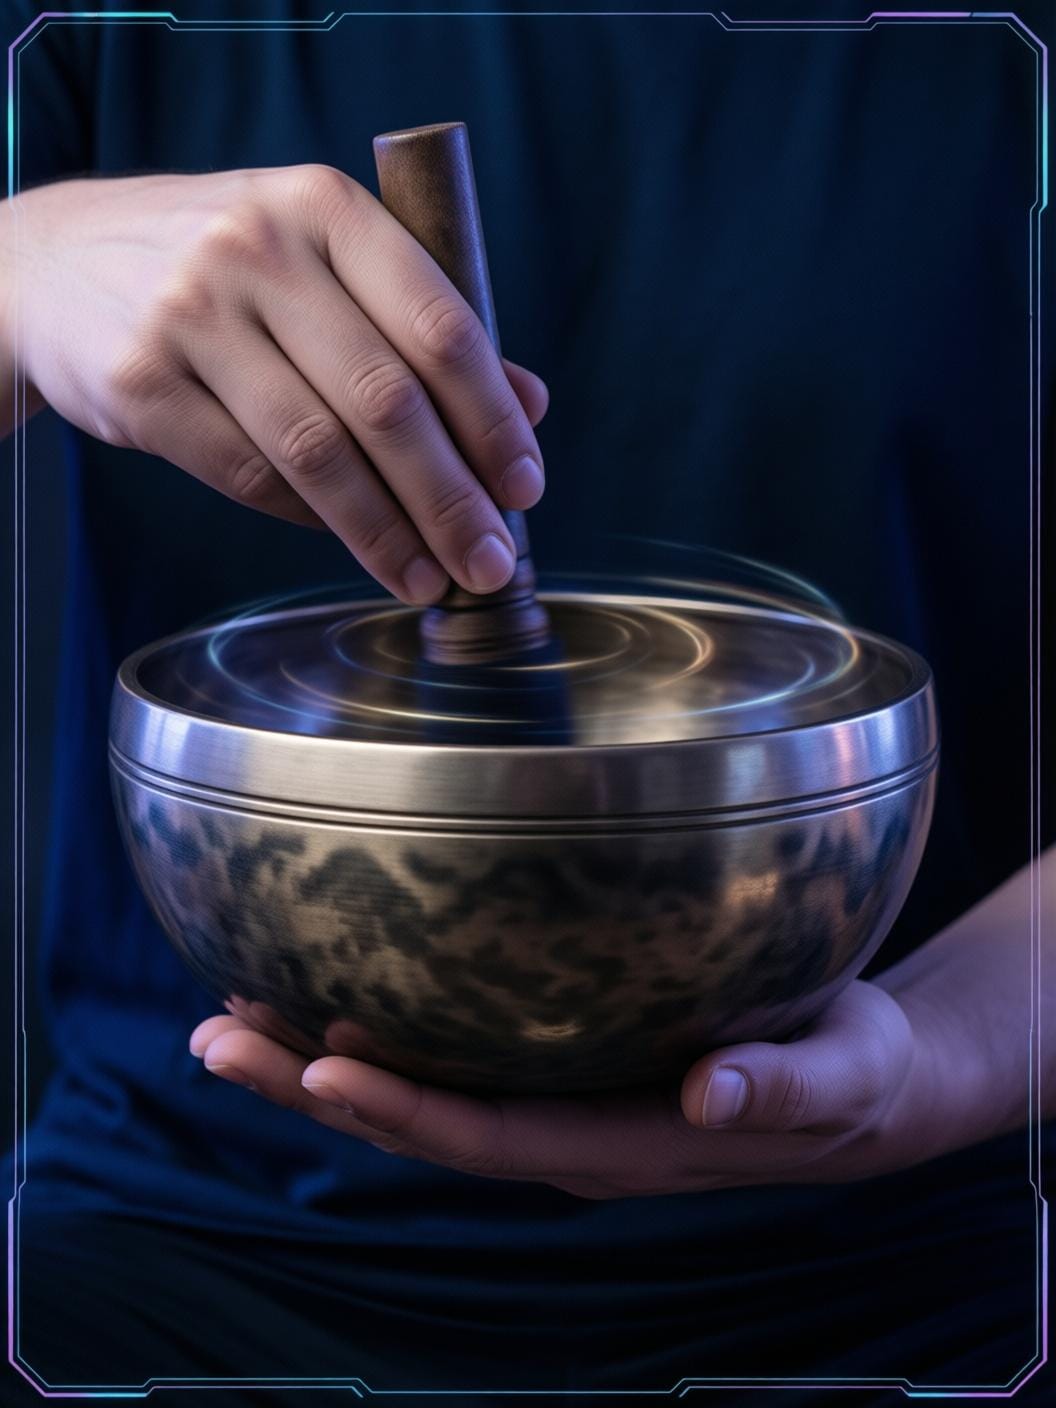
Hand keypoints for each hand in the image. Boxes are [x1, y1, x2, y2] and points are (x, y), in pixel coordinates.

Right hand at [2, 168, 547, 600]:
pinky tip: (353, 544)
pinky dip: (311, 521)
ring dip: (387, 531)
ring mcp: (191, 315)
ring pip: (317, 450)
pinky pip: (249, 475)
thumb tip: (529, 403)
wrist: (49, 264)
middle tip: (487, 559)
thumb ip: (421, 323)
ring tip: (430, 577)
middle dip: (451, 496)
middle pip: (385, 399)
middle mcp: (259, 250)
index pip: (439, 325)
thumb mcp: (319, 260)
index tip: (525, 488)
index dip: (492, 420)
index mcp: (324, 209)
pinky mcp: (140, 384)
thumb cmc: (216, 267)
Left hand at [191, 980, 974, 1199]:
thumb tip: (709, 1094)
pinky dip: (375, 1032)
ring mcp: (554, 1101)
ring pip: (417, 1091)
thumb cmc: (850, 1073)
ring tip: (225, 1017)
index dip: (407, 1108)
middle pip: (422, 1123)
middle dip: (314, 1086)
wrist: (858, 1082)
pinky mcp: (557, 1063)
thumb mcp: (840, 1079)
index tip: (323, 1066)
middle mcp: (568, 1132)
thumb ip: (780, 1090)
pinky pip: (451, 1056)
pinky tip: (318, 994)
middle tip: (216, 1038)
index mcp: (624, 1143)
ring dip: (313, 1062)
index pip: (494, 1138)